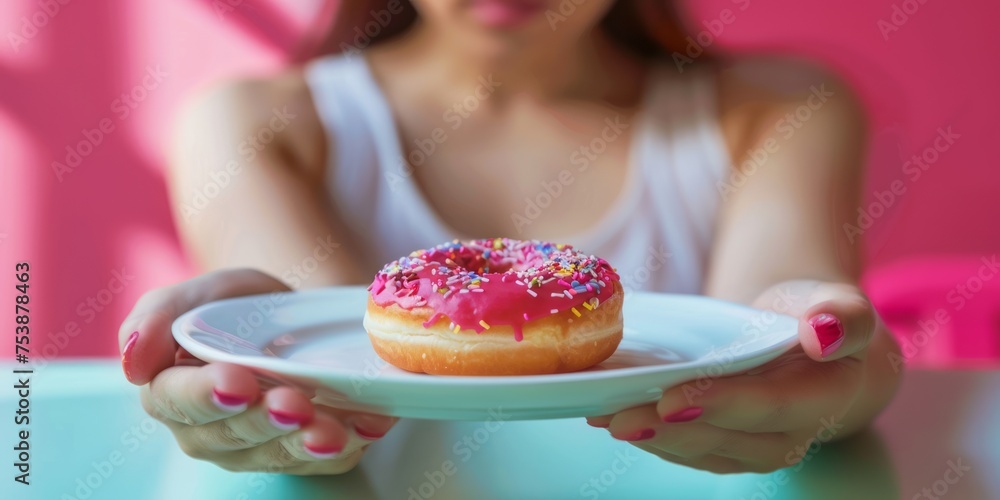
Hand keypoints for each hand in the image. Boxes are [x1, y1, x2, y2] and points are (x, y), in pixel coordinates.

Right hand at [119, 269, 396, 473]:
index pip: (180, 402)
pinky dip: (351, 444)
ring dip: (309, 444)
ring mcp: (258, 449)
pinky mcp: (301, 456)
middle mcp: (211, 432)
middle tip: (295, 402)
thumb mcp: (196, 295)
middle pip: (235, 434)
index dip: (207, 396)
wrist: (289, 317)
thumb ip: (157, 318)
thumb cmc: (232, 308)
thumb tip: (132, 361)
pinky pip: (324, 462)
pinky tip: (371, 425)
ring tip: (334, 428)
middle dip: (268, 420)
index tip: (238, 382)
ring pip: (280, 455)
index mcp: (172, 394)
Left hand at [586, 280, 894, 473]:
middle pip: (728, 440)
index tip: (673, 397)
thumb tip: (823, 333)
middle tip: (622, 416)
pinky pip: (687, 448)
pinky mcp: (725, 445)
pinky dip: (649, 435)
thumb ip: (843, 317)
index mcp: (824, 397)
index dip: (721, 404)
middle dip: (673, 431)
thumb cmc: (818, 315)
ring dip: (653, 439)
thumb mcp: (840, 303)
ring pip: (702, 451)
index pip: (770, 406)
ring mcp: (755, 445)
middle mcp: (791, 433)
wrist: (811, 340)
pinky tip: (608, 417)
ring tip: (605, 417)